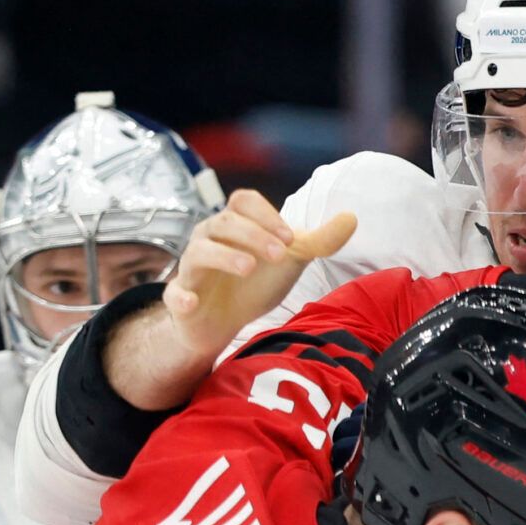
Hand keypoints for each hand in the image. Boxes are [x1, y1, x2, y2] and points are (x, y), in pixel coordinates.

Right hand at [106, 190, 354, 411]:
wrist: (226, 322)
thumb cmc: (255, 282)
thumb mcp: (290, 261)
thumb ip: (319, 241)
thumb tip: (352, 217)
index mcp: (234, 225)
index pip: (243, 201)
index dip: (266, 214)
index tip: (291, 237)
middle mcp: (208, 239)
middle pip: (223, 222)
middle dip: (253, 234)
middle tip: (280, 254)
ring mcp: (192, 268)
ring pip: (198, 251)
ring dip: (224, 256)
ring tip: (249, 268)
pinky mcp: (180, 299)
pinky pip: (173, 293)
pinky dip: (180, 296)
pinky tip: (192, 302)